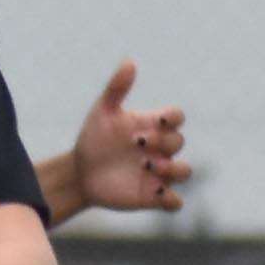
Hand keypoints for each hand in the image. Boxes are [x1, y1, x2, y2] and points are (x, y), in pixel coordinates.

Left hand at [70, 61, 189, 215]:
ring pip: (184, 171)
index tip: (153, 121)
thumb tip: (130, 62)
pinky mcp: (152, 197)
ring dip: (172, 169)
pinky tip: (155, 192)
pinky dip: (171, 199)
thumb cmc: (93, 139)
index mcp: (151, 127)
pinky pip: (174, 202)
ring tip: (146, 166)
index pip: (177, 117)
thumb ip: (116, 88)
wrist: (79, 172)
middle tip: (135, 144)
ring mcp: (158, 173)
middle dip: (163, 142)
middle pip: (180, 141)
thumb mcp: (102, 112)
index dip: (172, 119)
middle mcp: (159, 149)